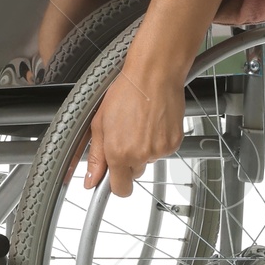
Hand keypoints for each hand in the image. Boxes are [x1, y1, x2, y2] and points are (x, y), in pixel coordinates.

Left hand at [83, 62, 187, 196]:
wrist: (154, 75)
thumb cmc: (127, 92)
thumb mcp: (100, 123)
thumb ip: (95, 156)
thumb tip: (90, 180)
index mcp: (118, 153)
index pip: (120, 189)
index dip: (116, 183)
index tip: (113, 174)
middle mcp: (140, 155)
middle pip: (134, 173)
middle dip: (129, 160)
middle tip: (126, 134)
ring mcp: (159, 150)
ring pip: (148, 160)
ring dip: (144, 148)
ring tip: (140, 122)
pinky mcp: (174, 143)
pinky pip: (163, 150)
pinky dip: (158, 140)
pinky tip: (153, 122)